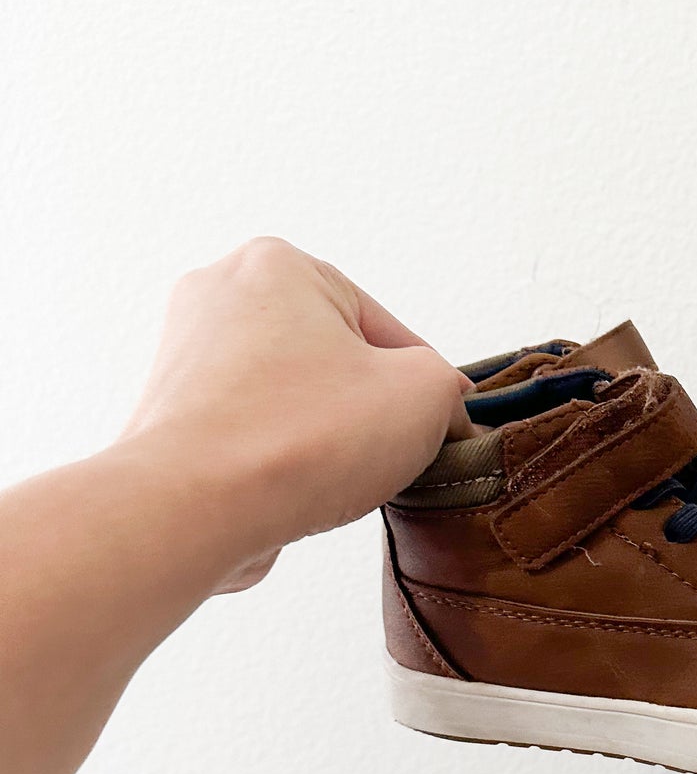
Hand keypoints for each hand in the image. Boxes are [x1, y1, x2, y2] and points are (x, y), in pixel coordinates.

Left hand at [118, 238, 471, 590]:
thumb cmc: (295, 441)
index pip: (385, 327)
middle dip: (364, 407)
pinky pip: (253, 433)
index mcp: (279, 264)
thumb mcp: (424, 396)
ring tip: (328, 474)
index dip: (421, 386)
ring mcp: (188, 354)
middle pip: (335, 358)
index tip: (433, 427)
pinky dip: (277, 459)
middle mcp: (221, 295)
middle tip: (379, 451)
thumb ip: (447, 386)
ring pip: (294, 398)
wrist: (191, 509)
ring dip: (323, 437)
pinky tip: (289, 488)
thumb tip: (439, 408)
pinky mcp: (172, 412)